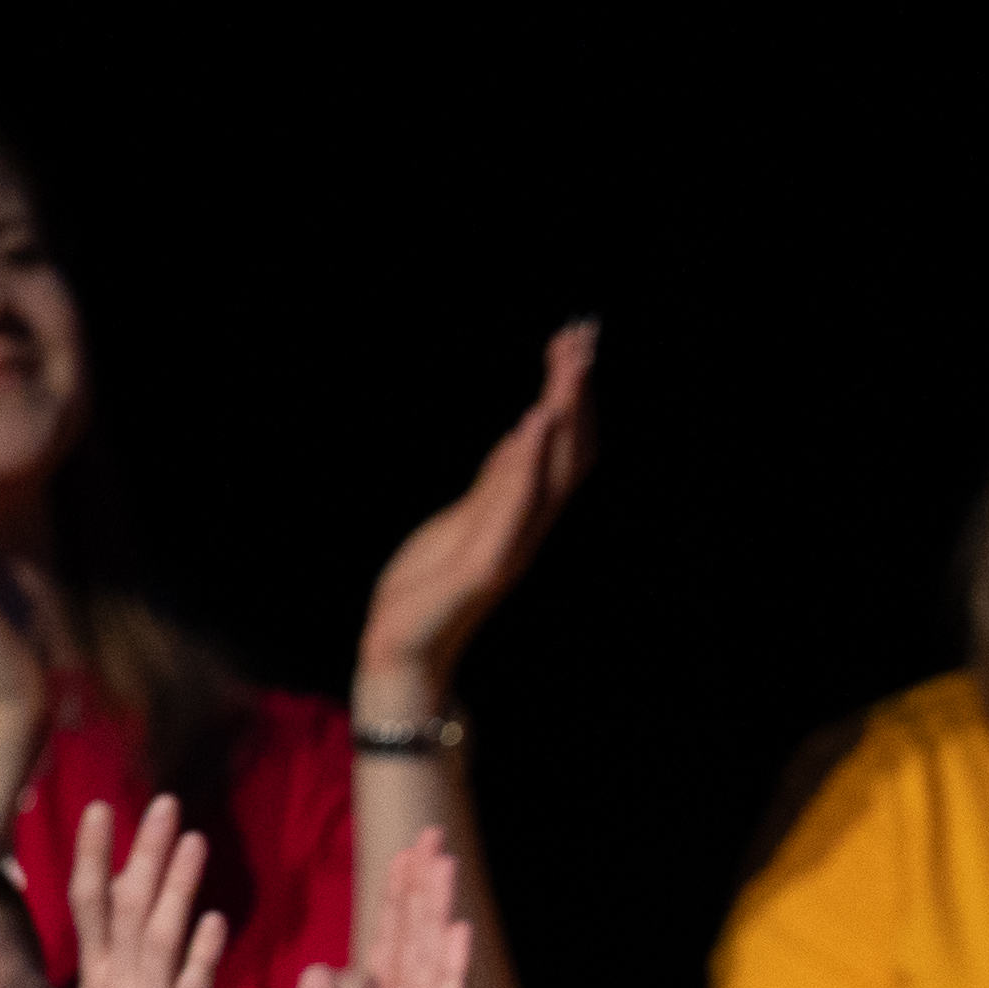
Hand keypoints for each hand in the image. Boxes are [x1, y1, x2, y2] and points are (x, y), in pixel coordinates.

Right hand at [55, 796, 224, 987]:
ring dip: (176, 886)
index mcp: (99, 986)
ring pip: (160, 938)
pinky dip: (201, 954)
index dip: (98, 854)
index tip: (104, 808)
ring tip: (194, 838)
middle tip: (163, 801)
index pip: (92, 905)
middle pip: (126, 907)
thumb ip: (116, 984)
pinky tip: (213, 918)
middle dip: (144, 851)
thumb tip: (118, 948)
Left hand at [284, 829, 477, 987]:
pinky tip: (455, 936)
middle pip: (416, 946)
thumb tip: (321, 968)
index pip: (389, 949)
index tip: (400, 850)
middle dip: (422, 890)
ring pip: (434, 969)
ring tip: (444, 866)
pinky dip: (451, 975)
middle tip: (430, 833)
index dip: (394, 900)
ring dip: (439, 915)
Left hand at [353, 322, 597, 712]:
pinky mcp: (484, 565)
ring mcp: (509, 545)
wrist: (404, 650)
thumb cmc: (428, 589)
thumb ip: (496, 484)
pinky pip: (513, 506)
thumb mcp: (463, 520)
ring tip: (567, 371)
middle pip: (566, 451)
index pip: (563, 446)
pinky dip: (527, 465)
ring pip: (547, 473)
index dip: (575, 396)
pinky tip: (532, 427)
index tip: (577, 342)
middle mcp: (525, 527)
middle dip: (575, 393)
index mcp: (521, 514)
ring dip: (560, 419)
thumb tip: (522, 438)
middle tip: (584, 336)